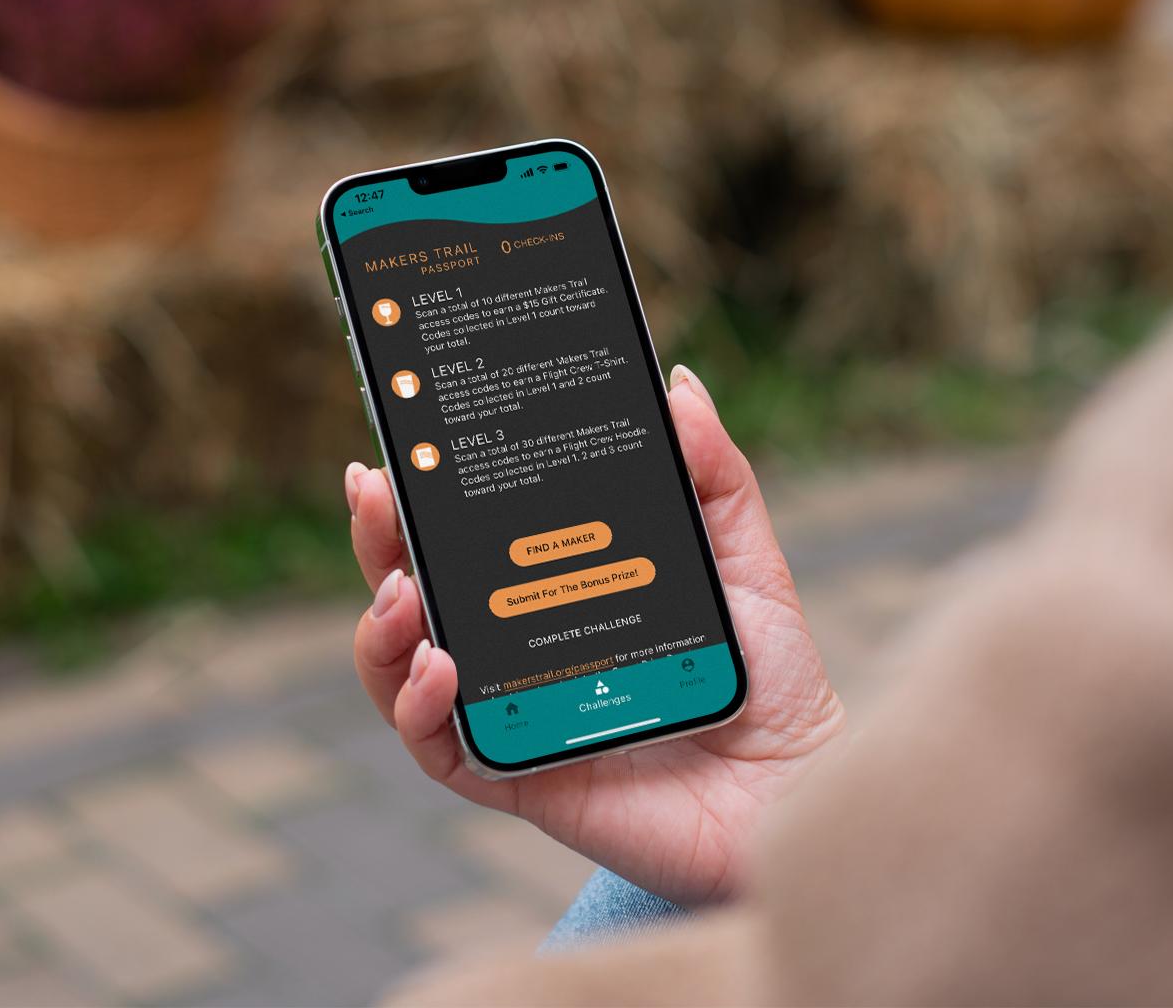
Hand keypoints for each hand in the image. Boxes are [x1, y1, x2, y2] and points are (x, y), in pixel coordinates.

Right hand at [344, 365, 843, 904]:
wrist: (797, 786)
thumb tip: (676, 385)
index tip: (403, 436)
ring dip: (382, 625)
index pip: (472, 534)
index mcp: (558, 591)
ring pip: (403, 669)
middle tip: (375, 487)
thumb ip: (714, 477)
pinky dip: (419, 709)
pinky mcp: (518, 777)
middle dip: (380, 537)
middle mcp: (521, 649)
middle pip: (417, 591)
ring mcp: (512, 712)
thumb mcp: (746, 562)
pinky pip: (440, 751)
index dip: (425, 490)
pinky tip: (441, 667)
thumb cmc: (768, 678)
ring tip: (400, 589)